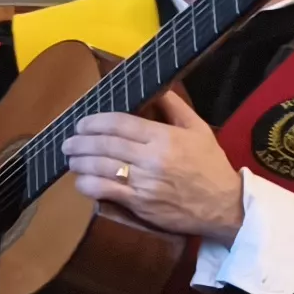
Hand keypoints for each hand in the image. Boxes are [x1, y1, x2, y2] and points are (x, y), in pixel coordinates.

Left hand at [63, 88, 245, 242]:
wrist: (225, 206)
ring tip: (71, 159)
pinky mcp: (140, 204)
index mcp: (164, 138)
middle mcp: (151, 159)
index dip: (95, 121)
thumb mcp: (198, 129)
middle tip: (68, 141)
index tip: (82, 123)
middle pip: (105, 145)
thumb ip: (175, 107)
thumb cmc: (210, 165)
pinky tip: (81, 181)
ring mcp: (144, 183)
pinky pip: (106, 192)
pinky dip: (88, 185)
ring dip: (80, 162)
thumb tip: (156, 87)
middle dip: (80, 141)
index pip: (120, 123)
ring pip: (100, 168)